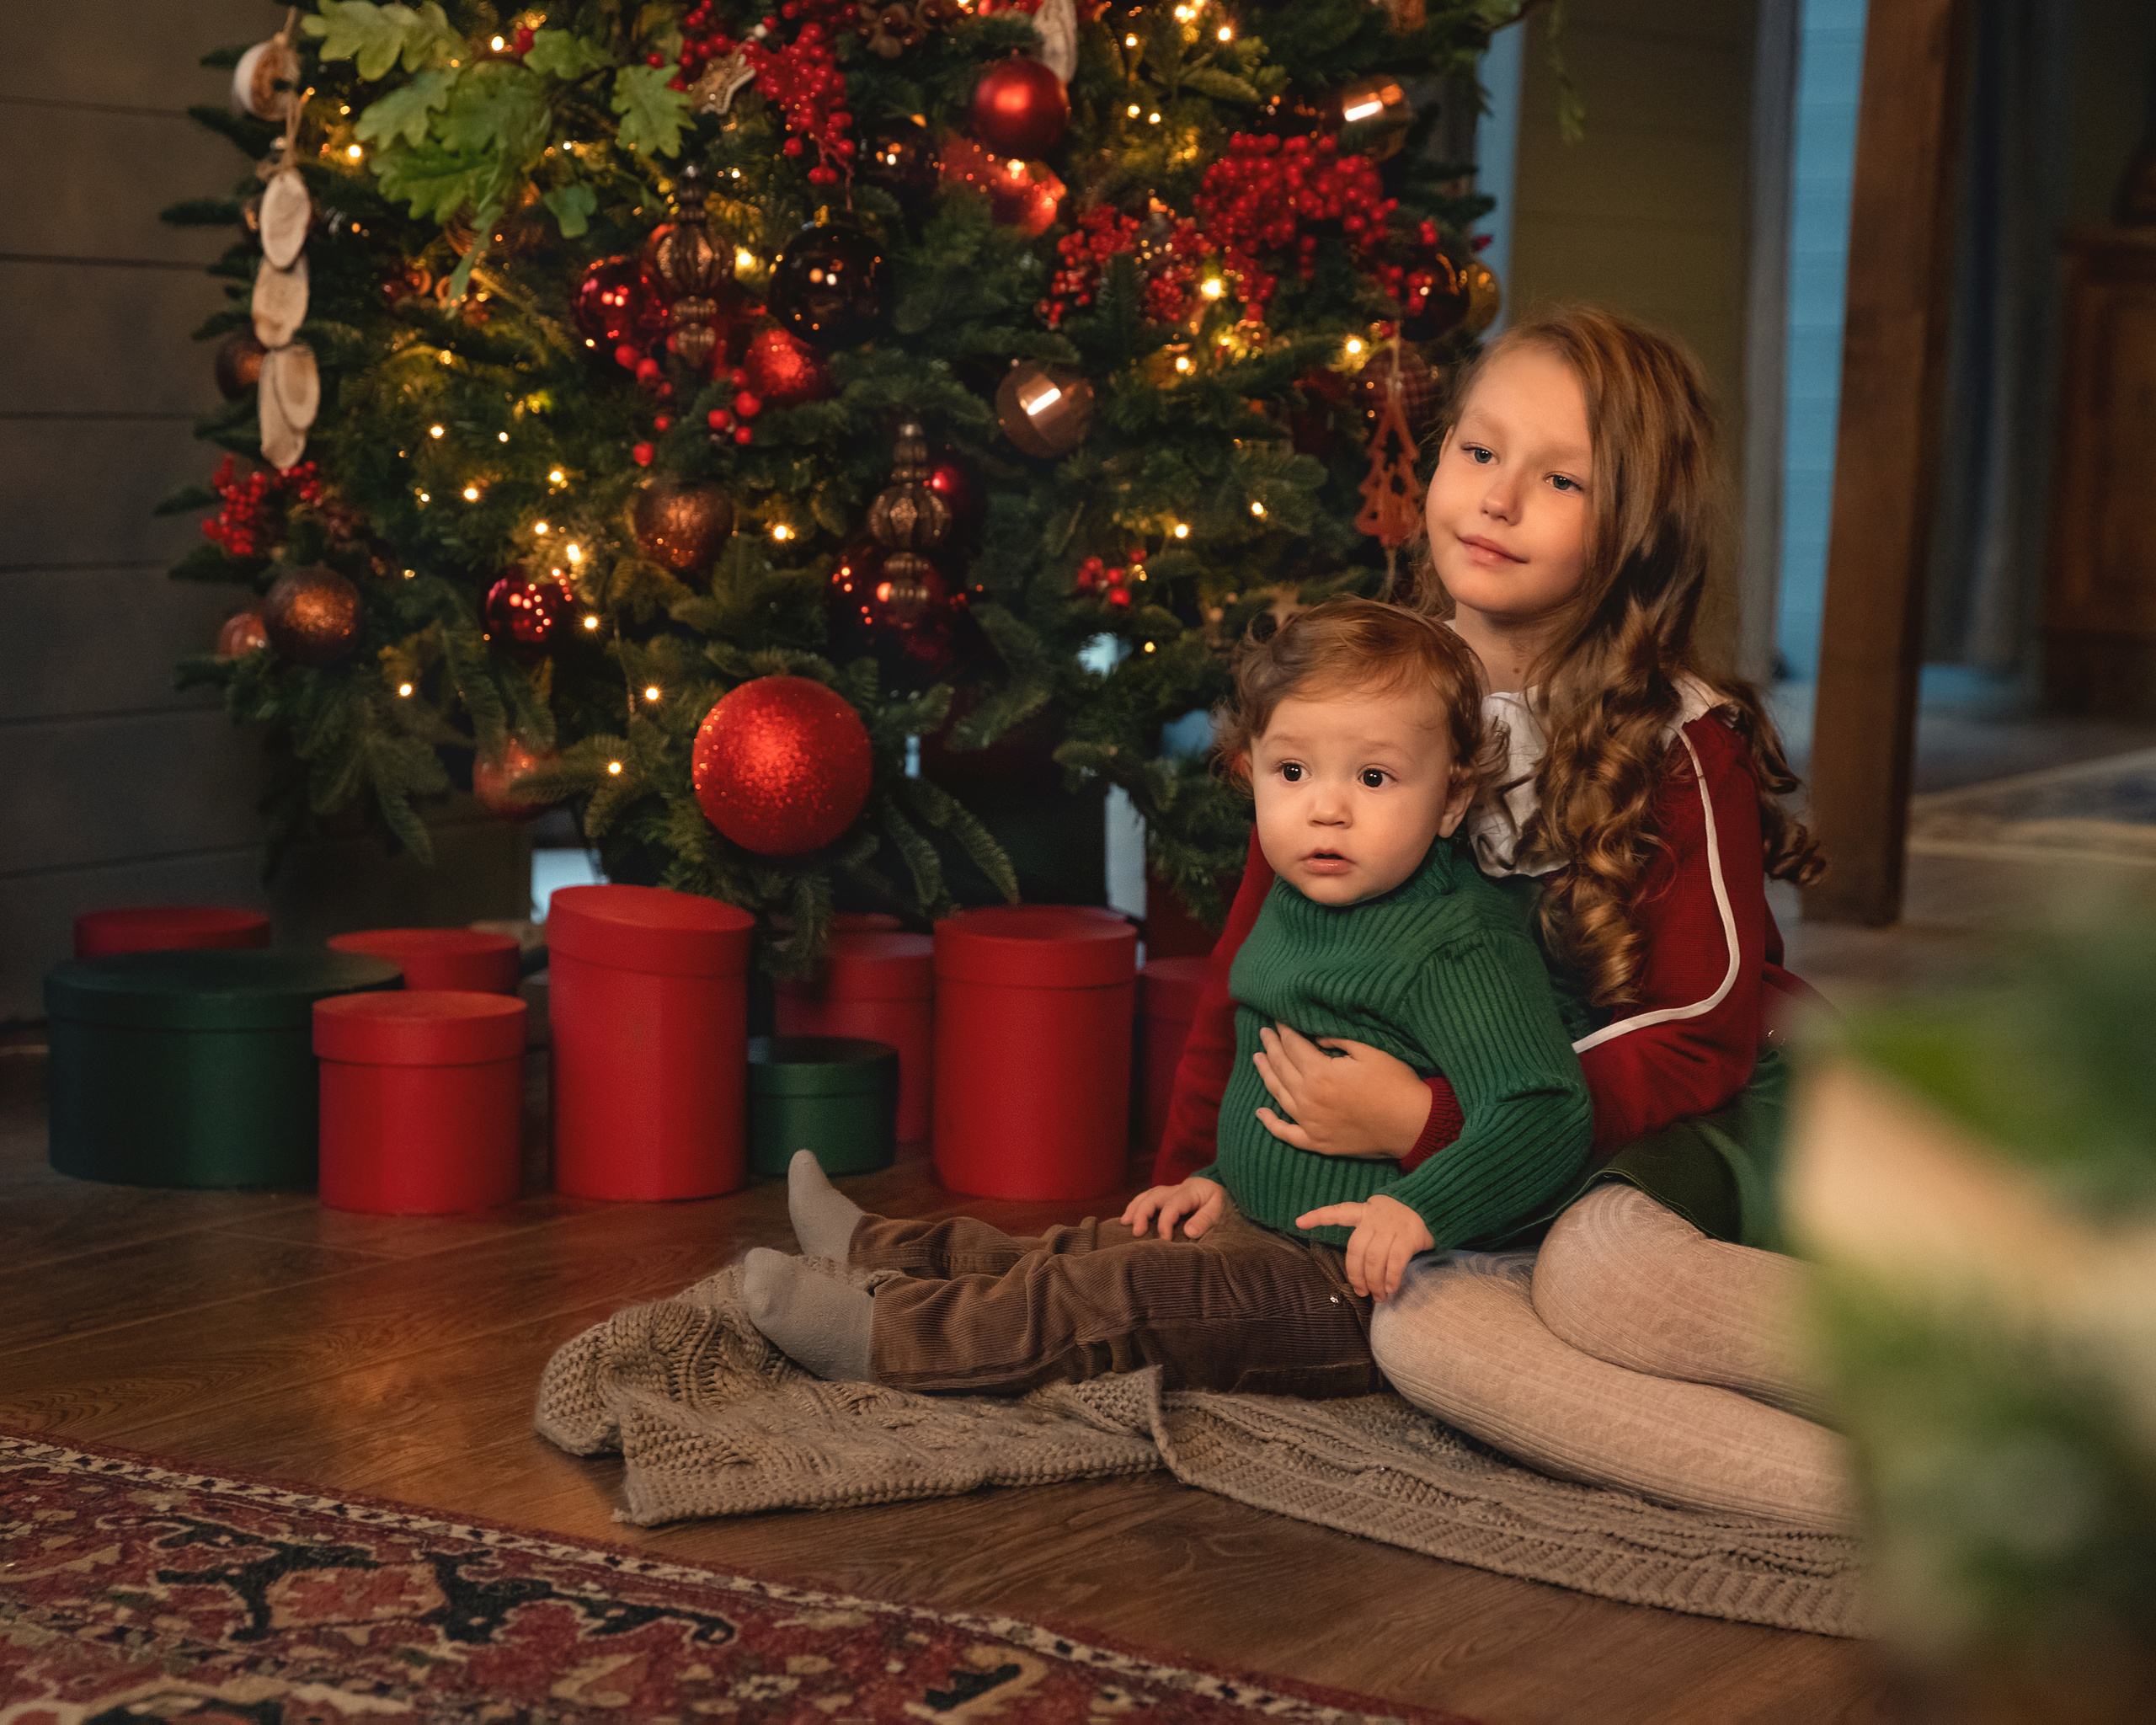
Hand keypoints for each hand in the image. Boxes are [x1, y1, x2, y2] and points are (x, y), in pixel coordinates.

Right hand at [1122, 1177, 1227, 1239]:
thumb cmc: (1221, 1202)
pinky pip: (1148, 1197)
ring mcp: (1171, 1191)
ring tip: (1125, 1223)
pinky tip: (1128, 1217)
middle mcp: (1177, 1189)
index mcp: (1190, 1191)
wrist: (1223, 1188)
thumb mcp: (1219, 1209)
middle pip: (1154, 1196)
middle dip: (1142, 1213)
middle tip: (1137, 1232)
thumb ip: (1205, 1220)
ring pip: (1148, 1194)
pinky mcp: (1167, 1195)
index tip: (1164, 1240)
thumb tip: (1189, 1232)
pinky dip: (1136, 1206)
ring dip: (1135, 1208)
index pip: (1172, 1205)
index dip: (1165, 1222)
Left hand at [1252, 1025, 1430, 1158]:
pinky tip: (1260, 1113)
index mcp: (1320, 1074)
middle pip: (1281, 1067)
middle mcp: (1308, 1099)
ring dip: (1266, 1074)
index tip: (1278, 1018)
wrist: (1412, 1124)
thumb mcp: (1369, 1050)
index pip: (1293, 1045)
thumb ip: (1337, 1039)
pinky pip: (1286, 1133)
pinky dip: (1270, 1123)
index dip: (1284, 1029)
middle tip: (1264, 1032)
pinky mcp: (1318, 1142)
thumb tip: (1316, 1037)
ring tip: (1258, 1058)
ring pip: (1278, 1095)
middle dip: (1271, 1046)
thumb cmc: (1395, 1083)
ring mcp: (1310, 1123)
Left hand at [1294, 1192, 1433, 1300]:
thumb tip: (1362, 1274)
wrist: (1433, 1207)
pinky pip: (1395, 1262)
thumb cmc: (1402, 1220)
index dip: (1318, 1217)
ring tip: (1379, 1296)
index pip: (1338, 1212)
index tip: (1299, 1222)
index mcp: (1364, 1211)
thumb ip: (1369, 1238)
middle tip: (1361, 1292)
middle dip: (1356, 1275)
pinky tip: (1390, 1288)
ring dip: (1374, 1282)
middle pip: (1356, 1250)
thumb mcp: (1381, 1220)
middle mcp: (1374, 1217)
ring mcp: (1391, 1225)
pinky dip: (1391, 1278)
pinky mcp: (1409, 1235)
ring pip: (1374, 1259)